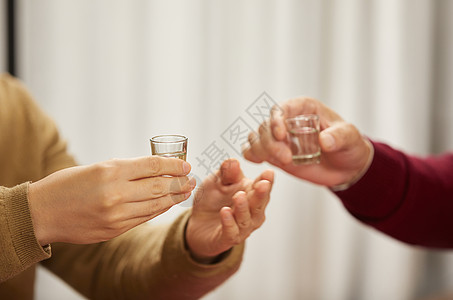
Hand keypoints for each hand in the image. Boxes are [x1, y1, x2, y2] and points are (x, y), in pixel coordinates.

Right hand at [29, 156, 194, 245]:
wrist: (41, 214)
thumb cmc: (66, 185)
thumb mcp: (95, 167)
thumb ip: (125, 170)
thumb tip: (154, 170)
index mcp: (109, 171)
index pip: (152, 165)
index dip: (173, 164)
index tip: (185, 164)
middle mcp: (115, 193)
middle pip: (159, 186)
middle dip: (179, 182)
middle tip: (192, 179)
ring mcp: (116, 214)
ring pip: (155, 205)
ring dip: (174, 198)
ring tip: (185, 191)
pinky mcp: (114, 229)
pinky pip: (144, 218)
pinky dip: (158, 210)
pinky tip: (167, 204)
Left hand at [185, 159, 273, 262]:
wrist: (198, 223)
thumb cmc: (213, 199)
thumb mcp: (218, 181)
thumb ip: (226, 172)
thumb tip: (233, 162)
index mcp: (252, 194)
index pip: (263, 187)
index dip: (267, 180)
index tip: (269, 172)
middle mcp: (252, 212)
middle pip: (259, 204)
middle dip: (261, 194)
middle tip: (262, 184)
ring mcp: (242, 227)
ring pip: (246, 219)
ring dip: (243, 207)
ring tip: (238, 196)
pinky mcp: (228, 238)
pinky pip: (231, 231)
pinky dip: (229, 222)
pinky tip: (225, 212)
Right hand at [243, 97, 372, 186]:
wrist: (347, 167)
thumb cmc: (349, 146)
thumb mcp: (350, 138)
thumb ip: (339, 137)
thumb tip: (325, 141)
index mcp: (303, 109)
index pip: (282, 108)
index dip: (276, 120)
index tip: (281, 136)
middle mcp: (287, 121)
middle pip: (266, 126)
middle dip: (271, 142)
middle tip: (287, 159)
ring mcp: (279, 138)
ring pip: (257, 138)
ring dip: (261, 150)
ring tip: (281, 163)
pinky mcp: (274, 154)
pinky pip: (254, 150)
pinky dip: (252, 155)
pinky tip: (258, 162)